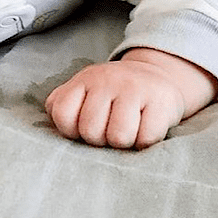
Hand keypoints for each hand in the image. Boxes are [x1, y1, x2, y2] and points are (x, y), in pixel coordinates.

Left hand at [45, 49, 217, 148]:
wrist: (160, 75)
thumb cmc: (114, 95)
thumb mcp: (85, 91)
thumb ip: (62, 105)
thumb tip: (56, 127)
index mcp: (86, 79)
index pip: (62, 113)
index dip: (72, 129)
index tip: (87, 124)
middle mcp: (109, 78)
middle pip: (91, 130)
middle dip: (101, 138)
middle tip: (111, 128)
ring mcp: (136, 87)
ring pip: (119, 136)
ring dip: (124, 142)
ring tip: (129, 129)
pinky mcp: (161, 100)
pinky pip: (146, 138)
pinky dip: (146, 141)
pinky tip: (147, 126)